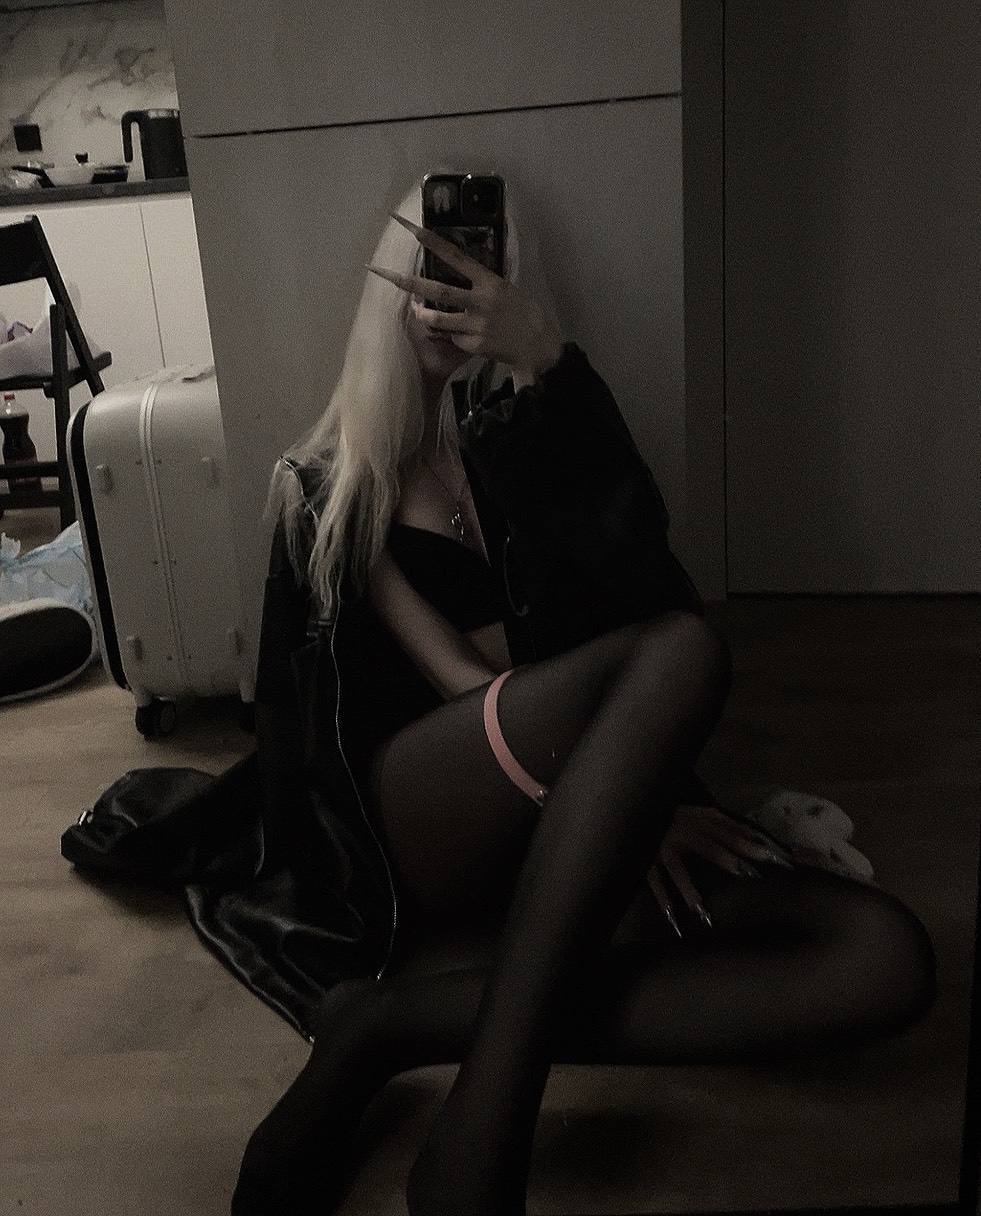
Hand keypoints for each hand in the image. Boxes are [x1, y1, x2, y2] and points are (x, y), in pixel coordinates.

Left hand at [365, 211, 563, 376]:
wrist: (538, 344)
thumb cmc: (523, 312)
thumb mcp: (506, 289)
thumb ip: (482, 282)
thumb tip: (461, 270)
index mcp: (489, 281)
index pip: (456, 257)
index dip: (433, 243)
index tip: (412, 229)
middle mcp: (481, 301)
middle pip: (437, 290)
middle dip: (407, 282)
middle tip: (382, 273)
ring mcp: (476, 325)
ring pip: (437, 319)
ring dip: (422, 315)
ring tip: (415, 310)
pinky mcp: (474, 345)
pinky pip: (451, 337)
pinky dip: (449, 335)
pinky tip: (460, 335)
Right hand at [646, 804, 795, 936]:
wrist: (635, 802)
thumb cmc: (670, 813)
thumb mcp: (698, 814)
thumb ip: (722, 825)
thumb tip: (755, 837)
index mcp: (697, 819)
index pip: (730, 833)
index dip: (752, 845)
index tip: (777, 857)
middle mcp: (682, 831)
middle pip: (710, 849)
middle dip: (730, 861)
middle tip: (753, 875)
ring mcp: (663, 847)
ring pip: (678, 870)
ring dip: (689, 889)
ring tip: (702, 911)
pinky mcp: (645, 859)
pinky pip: (653, 880)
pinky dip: (661, 897)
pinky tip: (671, 914)